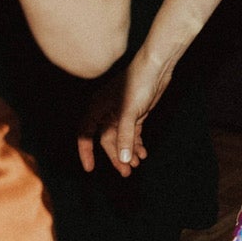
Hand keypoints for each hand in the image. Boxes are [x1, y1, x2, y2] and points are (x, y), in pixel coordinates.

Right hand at [79, 50, 175, 176]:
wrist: (156, 68)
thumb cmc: (138, 84)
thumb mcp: (130, 113)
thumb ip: (125, 136)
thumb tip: (122, 159)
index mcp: (97, 108)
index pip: (85, 134)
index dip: (86, 151)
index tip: (90, 168)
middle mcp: (106, 111)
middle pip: (107, 140)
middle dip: (116, 156)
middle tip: (126, 172)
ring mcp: (120, 113)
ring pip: (121, 139)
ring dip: (128, 152)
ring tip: (136, 165)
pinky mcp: (134, 114)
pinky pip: (132, 134)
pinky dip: (136, 144)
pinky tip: (143, 154)